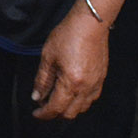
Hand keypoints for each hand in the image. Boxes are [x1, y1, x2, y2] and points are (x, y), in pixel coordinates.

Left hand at [30, 5, 109, 119]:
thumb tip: (37, 96)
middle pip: (70, 113)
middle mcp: (85, 87)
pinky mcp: (101, 78)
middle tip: (44, 107)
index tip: (36, 113)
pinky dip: (80, 102)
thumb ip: (42, 80)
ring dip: (68, 109)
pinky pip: (92, 98)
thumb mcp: (48, 57)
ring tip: (57, 100)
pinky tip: (72, 94)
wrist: (90, 23)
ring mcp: (96, 84)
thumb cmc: (68, 35)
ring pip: (82, 108)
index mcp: (70, 83)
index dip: (43, 114)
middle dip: (55, 114)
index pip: (55, 108)